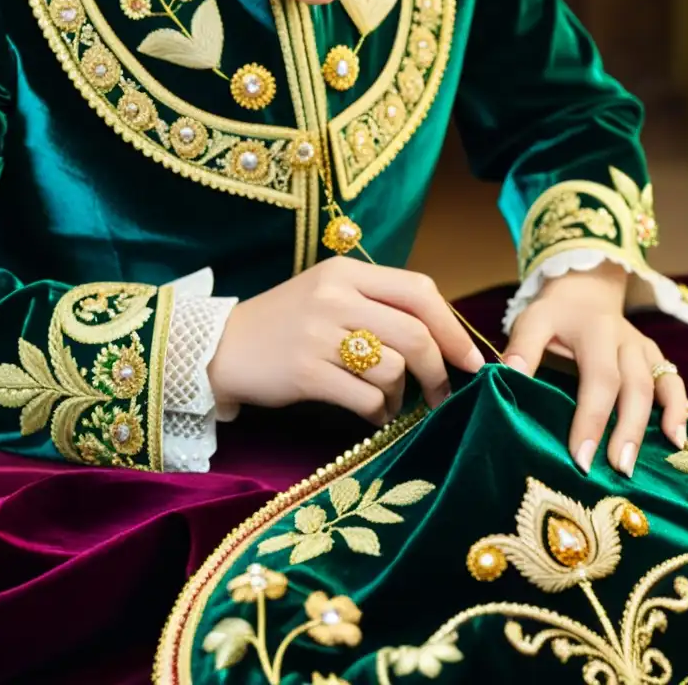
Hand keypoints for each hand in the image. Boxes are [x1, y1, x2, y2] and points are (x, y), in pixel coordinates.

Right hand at [208, 257, 485, 424]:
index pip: (420, 291)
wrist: (218, 348)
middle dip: (439, 369)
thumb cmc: (286, 325)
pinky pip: (366, 398)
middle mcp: (335, 296)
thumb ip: (379, 306)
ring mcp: (318, 334)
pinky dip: (379, 412)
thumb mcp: (329, 296)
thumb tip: (443, 339)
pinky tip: (373, 415)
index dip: (453, 328)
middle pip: (416, 333)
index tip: (470, 359)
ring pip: (394, 368)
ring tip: (390, 402)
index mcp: (346, 272)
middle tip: (443, 393)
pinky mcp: (305, 371)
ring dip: (403, 395)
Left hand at [503, 264, 687, 476]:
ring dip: (651, 427)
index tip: (580, 457)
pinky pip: (674, 383)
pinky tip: (675, 441)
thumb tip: (507, 376)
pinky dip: (679, 410)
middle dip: (625, 431)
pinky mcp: (655, 357)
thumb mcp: (533, 321)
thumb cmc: (554, 314)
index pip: (599, 379)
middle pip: (633, 387)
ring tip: (638, 465)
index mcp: (595, 331)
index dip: (591, 418)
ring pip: (657, 387)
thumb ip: (522, 348)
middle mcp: (625, 340)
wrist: (585, 290)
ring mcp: (644, 349)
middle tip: (615, 470)